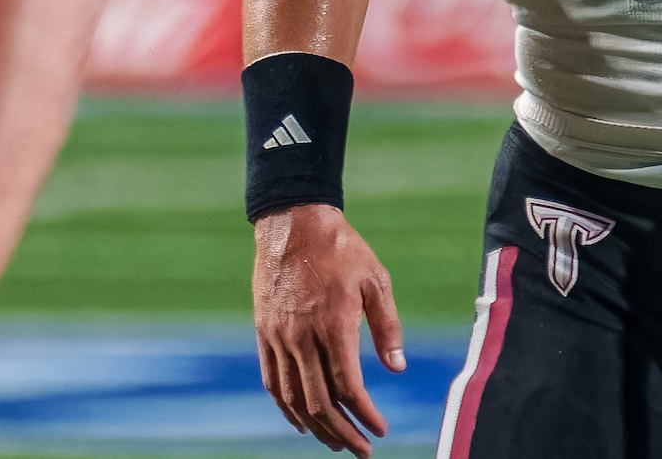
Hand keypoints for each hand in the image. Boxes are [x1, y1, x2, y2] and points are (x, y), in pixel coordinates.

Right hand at [254, 204, 406, 455]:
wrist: (293, 224)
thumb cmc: (342, 249)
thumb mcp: (376, 280)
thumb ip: (387, 326)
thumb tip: (397, 368)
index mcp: (334, 325)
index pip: (349, 386)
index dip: (365, 414)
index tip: (381, 429)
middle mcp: (301, 338)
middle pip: (319, 402)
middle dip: (342, 432)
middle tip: (362, 450)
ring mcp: (278, 338)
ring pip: (293, 398)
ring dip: (315, 427)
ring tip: (336, 444)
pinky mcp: (264, 335)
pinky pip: (272, 382)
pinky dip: (286, 408)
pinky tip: (301, 422)